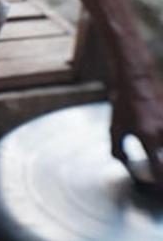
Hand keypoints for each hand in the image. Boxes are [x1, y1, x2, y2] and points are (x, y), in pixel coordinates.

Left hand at [110, 72, 162, 186]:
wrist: (136, 84)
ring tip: (156, 159)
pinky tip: (158, 145)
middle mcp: (162, 134)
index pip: (158, 168)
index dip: (159, 183)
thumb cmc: (123, 107)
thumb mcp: (115, 129)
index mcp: (147, 138)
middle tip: (158, 178)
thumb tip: (126, 165)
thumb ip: (118, 150)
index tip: (158, 189)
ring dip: (162, 156)